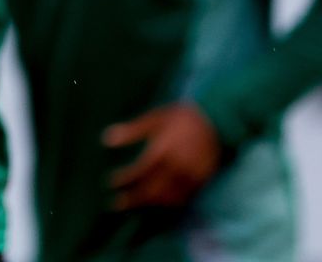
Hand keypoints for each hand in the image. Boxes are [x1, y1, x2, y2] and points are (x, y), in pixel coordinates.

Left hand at [105, 102, 221, 208]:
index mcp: (162, 151)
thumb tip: (106, 139)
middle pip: (151, 190)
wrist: (216, 118)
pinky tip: (159, 202)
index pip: (139, 171)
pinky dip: (169, 203)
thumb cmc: (181, 116)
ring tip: (135, 204)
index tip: (110, 182)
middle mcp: (176, 167)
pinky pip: (183, 198)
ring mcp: (190, 176)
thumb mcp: (155, 118)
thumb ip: (132, 130)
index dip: (124, 179)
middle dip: (133, 198)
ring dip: (150, 203)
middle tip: (117, 204)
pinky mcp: (201, 180)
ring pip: (167, 197)